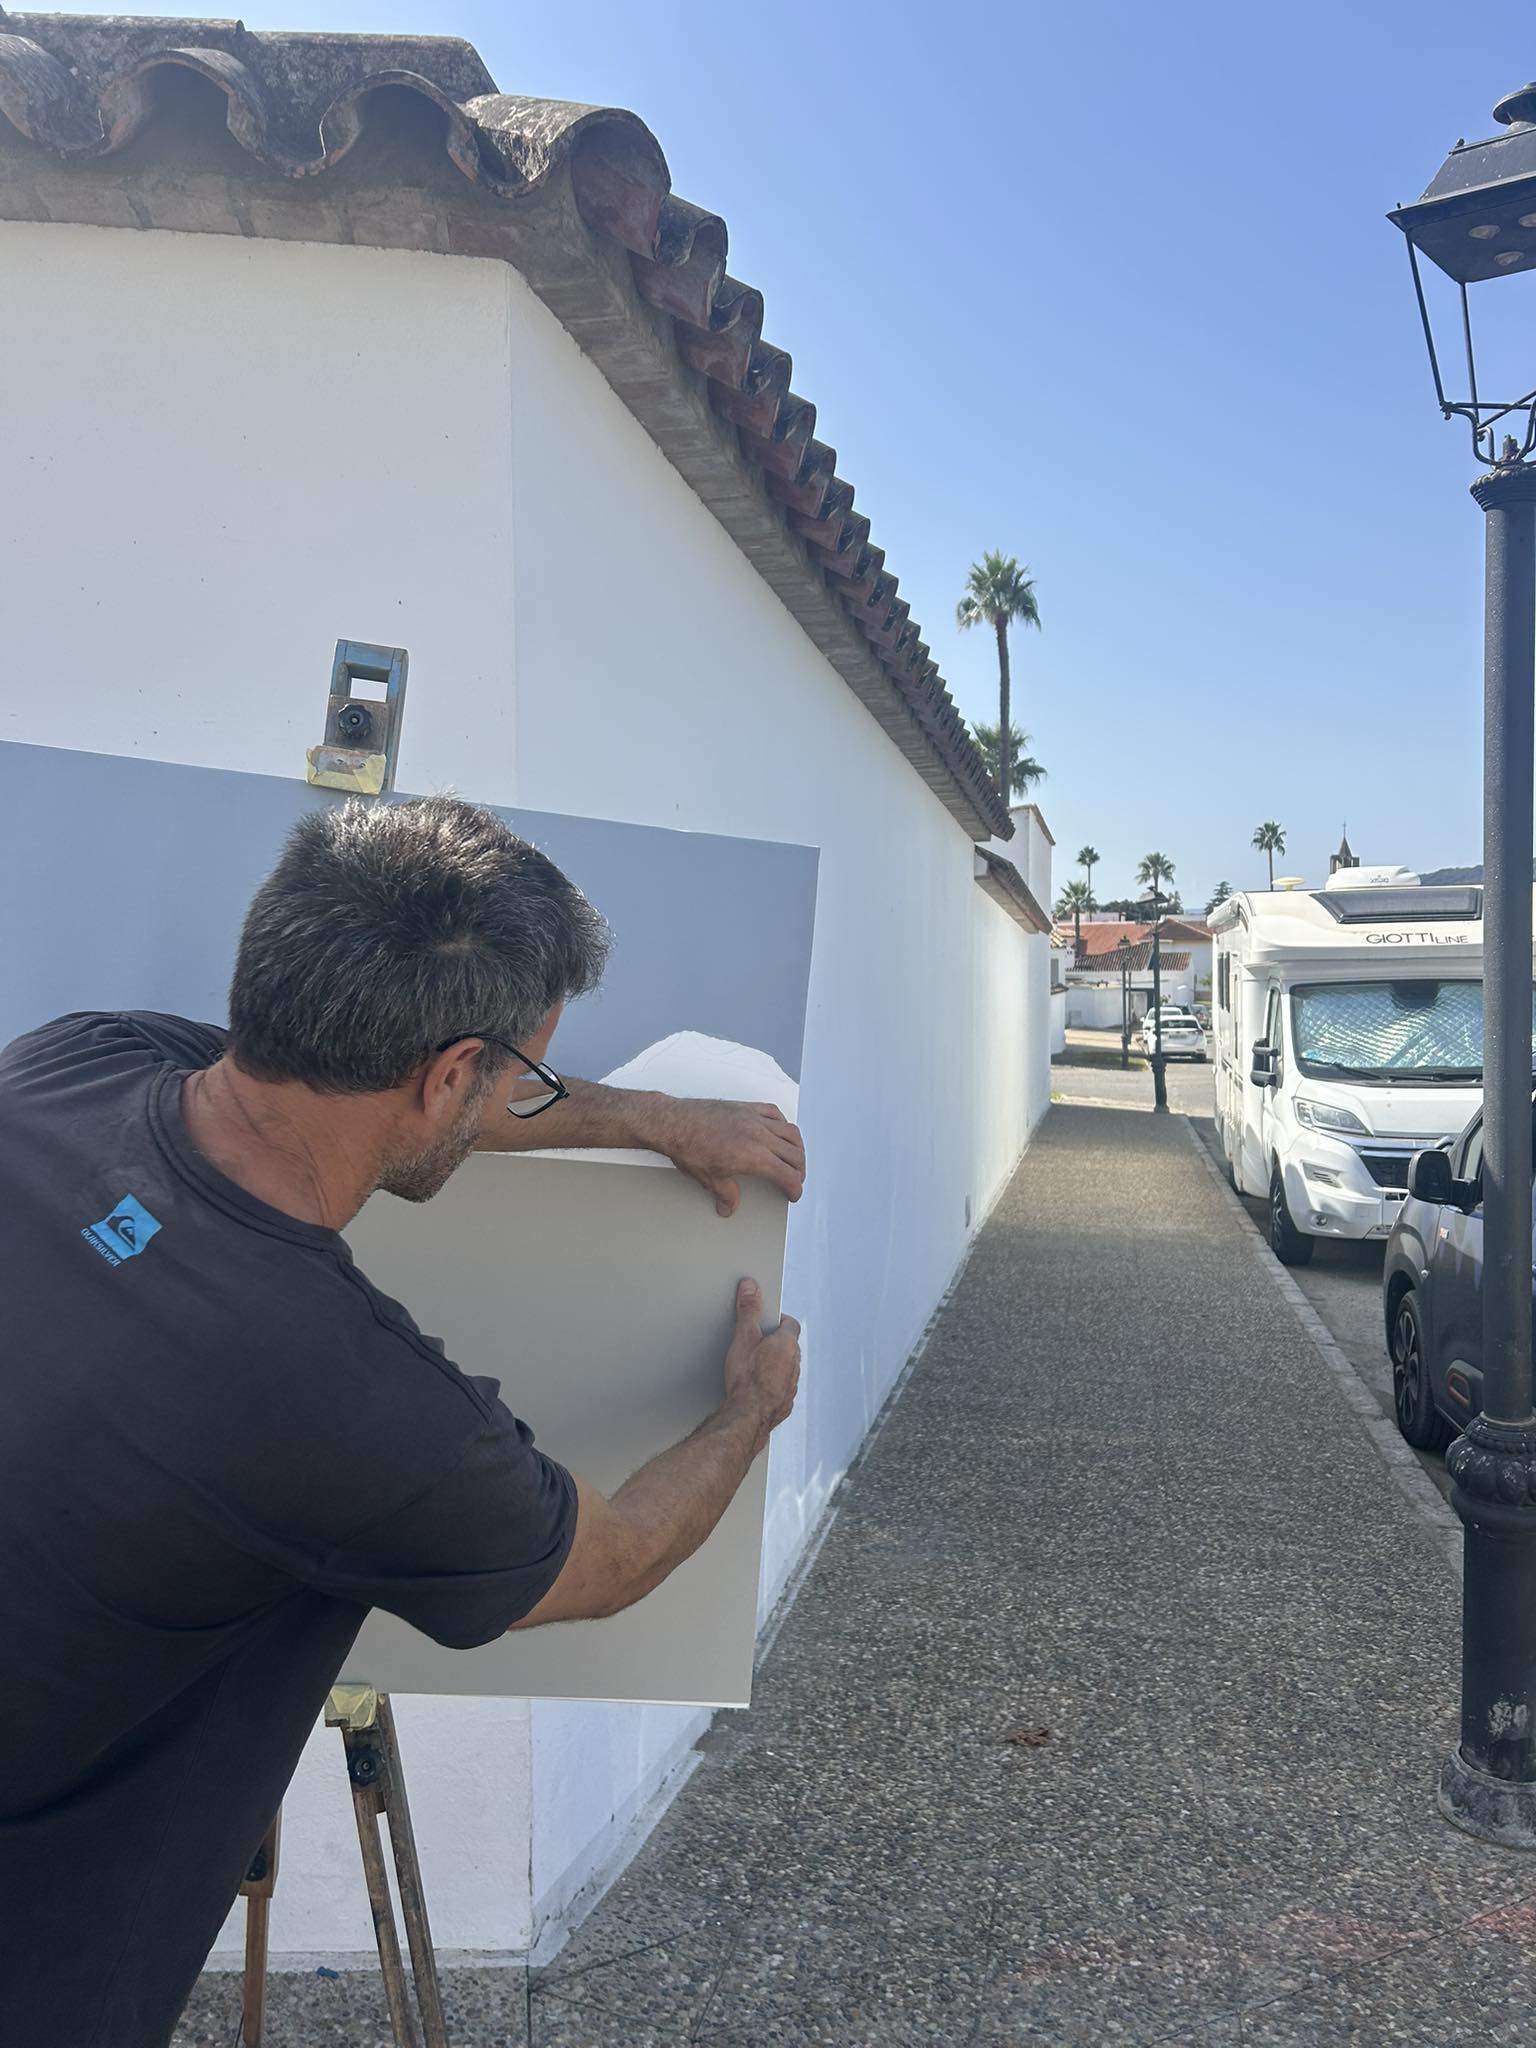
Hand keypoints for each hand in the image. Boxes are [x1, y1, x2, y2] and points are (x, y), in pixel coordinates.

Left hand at [643, 1096, 806, 1216]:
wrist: (672, 1123)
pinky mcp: (745, 1107)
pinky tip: (779, 1131)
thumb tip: (729, 1208)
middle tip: (794, 1180)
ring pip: (790, 1132)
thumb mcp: (709, 1179)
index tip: (793, 1194)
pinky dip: (782, 1123)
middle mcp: (759, 1136)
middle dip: (799, 1171)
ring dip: (797, 1147)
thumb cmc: (688, 1149)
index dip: (795, 1188)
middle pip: (794, 1154)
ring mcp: (753, 1119)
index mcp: (753, 1157)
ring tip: (793, 1157)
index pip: (787, 1175)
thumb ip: (726, 1195)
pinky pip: (773, 1113)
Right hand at [723, 1278, 800, 1439]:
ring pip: (787, 1369)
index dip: (779, 1320)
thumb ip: (748, 1310)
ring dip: (776, 1365)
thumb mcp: (743, 1337)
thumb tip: (750, 1286)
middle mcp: (794, 1364)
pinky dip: (773, 1386)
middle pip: (789, 1347)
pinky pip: (782, 1389)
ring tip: (755, 1366)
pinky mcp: (785, 1403)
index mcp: (787, 1345)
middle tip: (758, 1342)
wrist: (749, 1415)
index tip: (768, 1319)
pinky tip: (758, 1389)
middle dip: (776, 1343)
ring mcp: (792, 1385)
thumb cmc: (746, 1378)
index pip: (790, 1324)